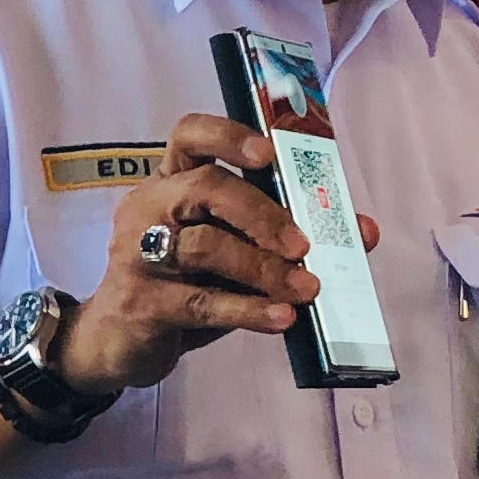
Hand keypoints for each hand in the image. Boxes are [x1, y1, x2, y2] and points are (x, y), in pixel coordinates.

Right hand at [53, 115, 359, 397]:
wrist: (115, 343)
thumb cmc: (180, 286)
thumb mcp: (233, 257)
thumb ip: (287, 238)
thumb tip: (363, 231)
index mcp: (169, 184)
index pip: (189, 136)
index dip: (229, 135)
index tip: (270, 153)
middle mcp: (148, 209)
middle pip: (203, 186)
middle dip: (262, 212)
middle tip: (303, 244)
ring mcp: (137, 255)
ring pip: (205, 246)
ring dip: (263, 268)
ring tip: (304, 290)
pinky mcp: (141, 302)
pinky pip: (201, 301)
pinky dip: (248, 311)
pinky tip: (282, 319)